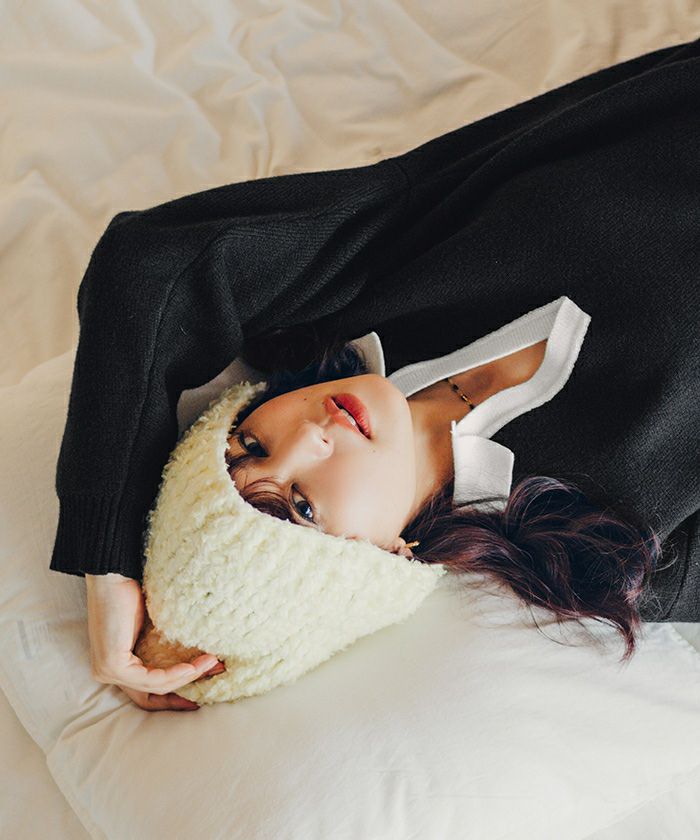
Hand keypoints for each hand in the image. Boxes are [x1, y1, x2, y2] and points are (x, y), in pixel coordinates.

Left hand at [85, 572, 224, 711]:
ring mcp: (107, 671)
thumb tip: (200, 658)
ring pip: (155, 687)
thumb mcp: (151, 628)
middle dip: (182, 697)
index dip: (173, 696)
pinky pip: (150, 679)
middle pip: (150, 697)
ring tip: (212, 663)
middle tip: (210, 688)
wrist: (113, 577)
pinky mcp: (113, 666)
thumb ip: (163, 649)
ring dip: (187, 677)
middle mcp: (107, 673)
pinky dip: (175, 674)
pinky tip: (192, 667)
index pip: (145, 691)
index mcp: (115, 666)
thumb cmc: (131, 594)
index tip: (199, 693)